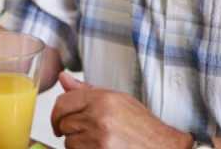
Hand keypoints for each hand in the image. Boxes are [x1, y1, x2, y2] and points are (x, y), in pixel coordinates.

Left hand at [52, 73, 192, 148]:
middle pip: (64, 123)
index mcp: (102, 99)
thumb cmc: (143, 126)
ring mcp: (99, 138)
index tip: (59, 121)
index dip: (57, 114)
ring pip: (69, 142)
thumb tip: (63, 78)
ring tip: (97, 142)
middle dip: (70, 130)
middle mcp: (99, 117)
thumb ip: (86, 91)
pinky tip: (99, 148)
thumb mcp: (118, 101)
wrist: (164, 147)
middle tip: (85, 133)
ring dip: (78, 145)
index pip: (63, 102)